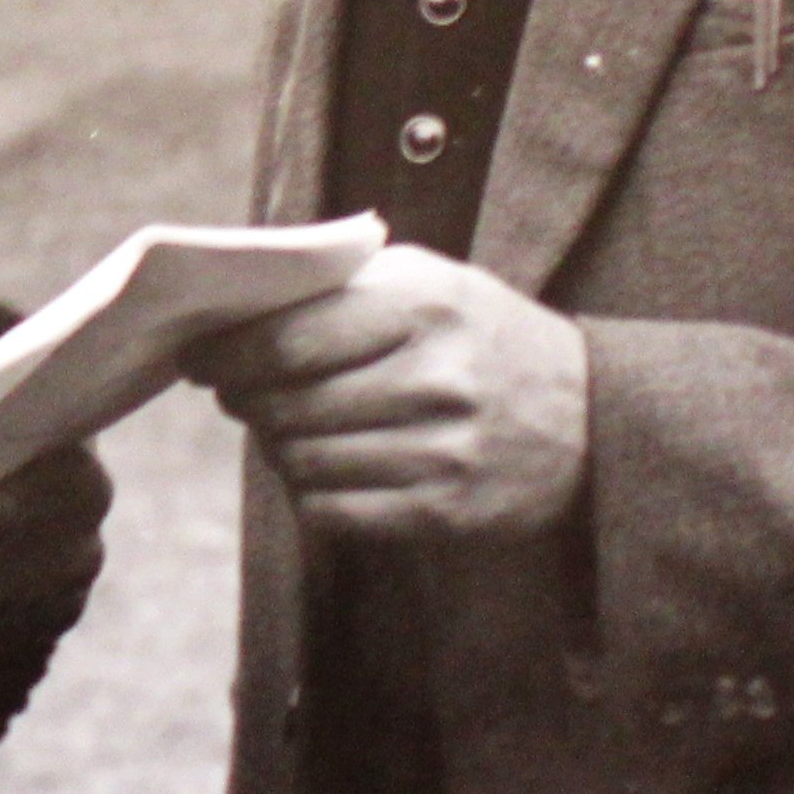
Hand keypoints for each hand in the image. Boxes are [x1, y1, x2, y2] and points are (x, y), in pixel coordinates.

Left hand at [184, 244, 587, 539]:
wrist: (592, 415)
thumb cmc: (482, 334)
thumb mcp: (428, 280)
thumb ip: (339, 285)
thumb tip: (234, 312)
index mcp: (423, 306)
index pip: (285, 339)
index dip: (226, 354)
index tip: (201, 358)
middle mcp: (435, 378)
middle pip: (285, 405)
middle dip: (246, 401)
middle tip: (239, 394)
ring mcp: (445, 452)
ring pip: (303, 461)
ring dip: (276, 447)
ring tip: (283, 428)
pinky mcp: (448, 512)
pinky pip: (334, 513)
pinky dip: (309, 493)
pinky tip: (321, 469)